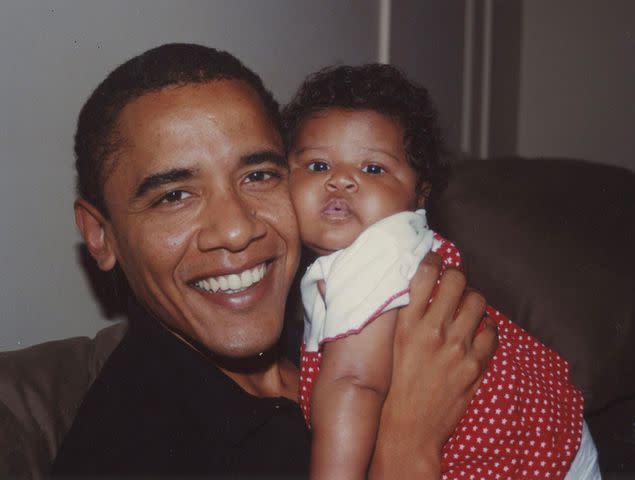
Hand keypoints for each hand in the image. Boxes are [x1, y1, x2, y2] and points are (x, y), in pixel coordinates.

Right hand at [369, 252, 497, 477]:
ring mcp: (457, 348)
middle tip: (453, 281)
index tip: (435, 259)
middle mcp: (433, 330)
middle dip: (457, 275)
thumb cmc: (392, 388)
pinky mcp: (475, 366)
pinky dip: (487, 327)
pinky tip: (478, 330)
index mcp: (407, 324)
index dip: (434, 260)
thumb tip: (395, 291)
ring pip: (478, 302)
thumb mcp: (388, 348)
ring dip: (473, 299)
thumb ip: (396, 317)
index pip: (425, 274)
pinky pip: (491, 333)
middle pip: (457, 280)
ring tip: (467, 306)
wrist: (408, 429)